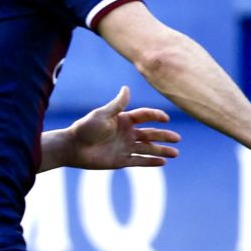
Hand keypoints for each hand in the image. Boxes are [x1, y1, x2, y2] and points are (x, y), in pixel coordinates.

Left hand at [65, 86, 180, 169]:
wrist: (72, 148)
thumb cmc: (85, 128)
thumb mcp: (102, 114)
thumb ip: (117, 104)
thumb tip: (127, 88)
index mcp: (124, 120)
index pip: (145, 116)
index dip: (156, 116)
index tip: (165, 119)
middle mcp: (127, 133)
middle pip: (150, 134)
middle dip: (164, 136)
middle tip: (178, 138)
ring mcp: (125, 147)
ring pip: (148, 149)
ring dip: (162, 150)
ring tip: (176, 153)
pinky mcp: (121, 160)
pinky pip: (139, 161)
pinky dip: (151, 162)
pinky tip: (163, 162)